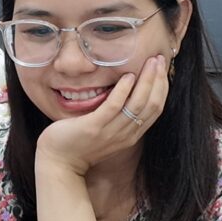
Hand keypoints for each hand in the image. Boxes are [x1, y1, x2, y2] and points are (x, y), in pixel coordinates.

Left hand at [34, 55, 169, 177]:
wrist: (59, 162)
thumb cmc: (80, 142)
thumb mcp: (107, 129)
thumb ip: (119, 115)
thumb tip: (128, 90)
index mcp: (131, 134)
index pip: (155, 109)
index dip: (162, 87)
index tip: (161, 67)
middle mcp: (125, 134)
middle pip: (150, 105)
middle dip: (157, 80)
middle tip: (159, 58)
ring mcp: (110, 132)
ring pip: (137, 104)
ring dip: (146, 81)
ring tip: (149, 62)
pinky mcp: (93, 127)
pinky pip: (113, 107)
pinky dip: (123, 91)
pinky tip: (128, 76)